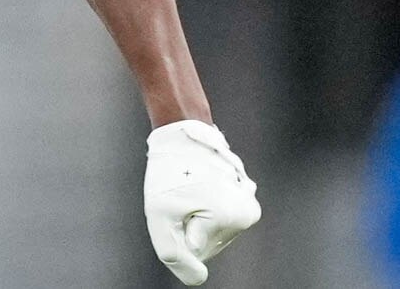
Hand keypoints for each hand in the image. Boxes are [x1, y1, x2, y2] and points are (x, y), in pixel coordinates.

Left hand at [144, 120, 260, 283]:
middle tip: (179, 197)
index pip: (193, 253)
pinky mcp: (246, 201)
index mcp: (229, 219)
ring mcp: (249, 208)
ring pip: (211, 233)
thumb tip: (197, 278)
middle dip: (187, 227)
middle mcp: (246, 217)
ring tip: (189, 190)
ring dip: (195, 218)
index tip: (174, 205)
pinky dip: (203, 210)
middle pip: (206, 245)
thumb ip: (173, 254)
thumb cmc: (169, 172)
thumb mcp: (158, 214)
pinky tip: (199, 189)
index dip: (175, 231)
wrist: (184, 133)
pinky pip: (217, 220)